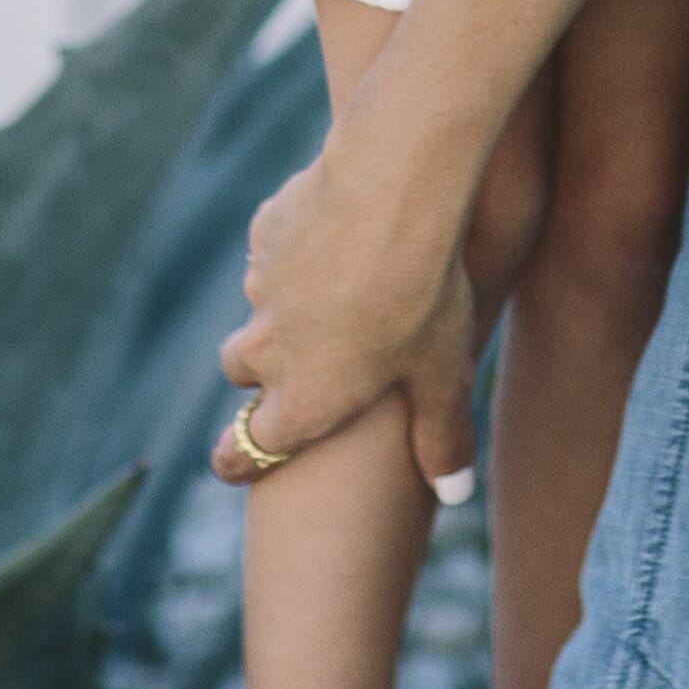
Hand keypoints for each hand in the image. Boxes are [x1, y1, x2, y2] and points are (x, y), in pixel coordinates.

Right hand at [220, 143, 483, 499]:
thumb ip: (442, 438)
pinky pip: (272, 249)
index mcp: (300, 402)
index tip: (235, 462)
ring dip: (286, 305)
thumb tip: (454, 494)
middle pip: (240, 371)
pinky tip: (339, 233)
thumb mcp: (444, 374)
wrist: (392, 194)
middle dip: (263, 371)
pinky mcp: (265, 232)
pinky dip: (295, 249)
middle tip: (309, 360)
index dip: (237, 461)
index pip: (242, 453)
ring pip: (259, 307)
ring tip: (341, 287)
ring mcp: (260, 288)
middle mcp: (266, 350)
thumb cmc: (423, 294)